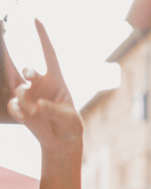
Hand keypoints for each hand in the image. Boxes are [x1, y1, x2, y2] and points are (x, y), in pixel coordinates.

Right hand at [6, 20, 82, 152]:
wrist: (61, 141)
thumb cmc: (70, 126)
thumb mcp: (69, 120)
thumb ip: (55, 111)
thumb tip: (37, 104)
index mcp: (56, 80)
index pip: (49, 55)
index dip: (43, 38)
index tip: (37, 20)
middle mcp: (39, 83)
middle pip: (28, 70)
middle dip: (28, 72)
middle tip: (29, 75)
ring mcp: (27, 94)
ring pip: (20, 90)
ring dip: (27, 103)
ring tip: (36, 114)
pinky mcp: (19, 106)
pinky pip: (14, 105)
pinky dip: (19, 113)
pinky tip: (26, 119)